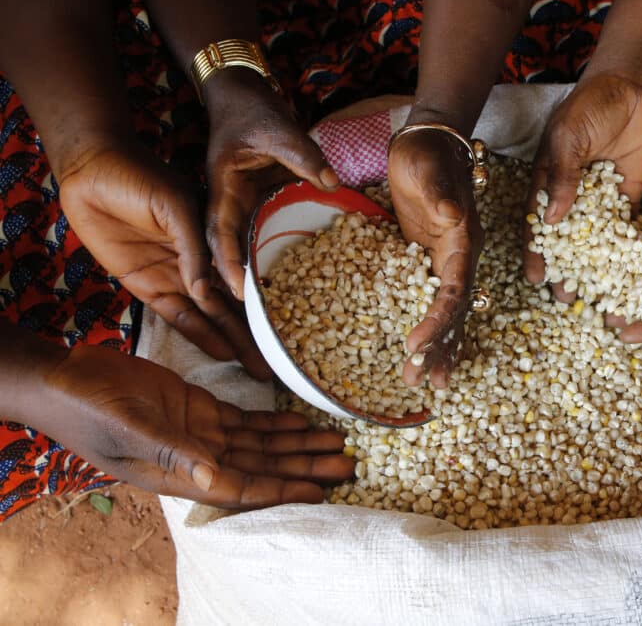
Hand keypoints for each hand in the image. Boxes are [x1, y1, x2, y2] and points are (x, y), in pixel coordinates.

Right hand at [44, 344, 352, 506]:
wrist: (64, 378)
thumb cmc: (87, 406)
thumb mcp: (129, 427)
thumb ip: (172, 452)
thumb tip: (213, 477)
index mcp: (178, 472)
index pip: (241, 486)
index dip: (280, 489)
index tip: (319, 490)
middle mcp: (195, 458)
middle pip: (262, 466)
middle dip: (304, 466)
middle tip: (349, 463)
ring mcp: (198, 434)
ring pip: (260, 444)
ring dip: (298, 444)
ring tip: (337, 442)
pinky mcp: (197, 409)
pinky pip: (245, 421)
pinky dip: (274, 422)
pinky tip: (303, 421)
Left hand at [58, 144, 270, 377]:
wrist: (90, 170)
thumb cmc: (137, 177)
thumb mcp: (175, 206)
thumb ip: (195, 248)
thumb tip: (208, 292)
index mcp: (215, 235)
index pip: (247, 274)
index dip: (267, 300)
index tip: (289, 323)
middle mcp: (201, 260)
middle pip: (234, 303)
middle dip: (255, 333)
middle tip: (277, 362)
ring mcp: (176, 275)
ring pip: (212, 316)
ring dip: (233, 340)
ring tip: (257, 366)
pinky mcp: (148, 286)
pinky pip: (179, 316)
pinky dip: (200, 335)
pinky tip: (222, 352)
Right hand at [204, 69, 338, 298]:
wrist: (243, 93)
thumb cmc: (254, 109)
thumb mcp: (280, 129)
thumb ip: (305, 157)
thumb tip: (333, 184)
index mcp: (223, 186)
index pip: (220, 231)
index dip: (227, 262)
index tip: (239, 290)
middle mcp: (229, 200)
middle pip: (227, 249)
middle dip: (236, 283)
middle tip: (254, 316)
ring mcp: (242, 203)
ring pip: (244, 245)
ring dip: (252, 275)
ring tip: (267, 311)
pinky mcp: (258, 202)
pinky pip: (262, 232)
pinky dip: (270, 254)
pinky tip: (287, 280)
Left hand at [387, 127, 482, 387]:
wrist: (429, 139)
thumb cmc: (426, 153)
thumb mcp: (427, 169)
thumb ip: (439, 193)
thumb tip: (452, 216)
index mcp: (463, 241)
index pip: (453, 291)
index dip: (437, 321)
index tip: (414, 345)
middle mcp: (462, 256)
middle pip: (455, 312)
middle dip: (439, 347)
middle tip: (419, 381)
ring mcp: (448, 260)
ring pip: (448, 313)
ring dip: (439, 347)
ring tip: (424, 382)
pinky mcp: (432, 259)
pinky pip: (435, 301)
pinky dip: (430, 327)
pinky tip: (422, 351)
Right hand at [523, 71, 641, 297]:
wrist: (632, 89)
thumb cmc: (589, 108)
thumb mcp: (568, 138)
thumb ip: (561, 176)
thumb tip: (552, 220)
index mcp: (548, 183)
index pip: (538, 225)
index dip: (535, 252)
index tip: (535, 278)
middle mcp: (572, 197)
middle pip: (566, 241)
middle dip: (565, 269)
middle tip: (564, 299)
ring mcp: (601, 200)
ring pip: (595, 242)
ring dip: (594, 269)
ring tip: (594, 296)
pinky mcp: (628, 198)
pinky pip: (625, 230)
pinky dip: (625, 252)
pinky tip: (626, 275)